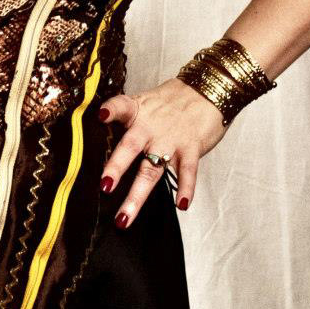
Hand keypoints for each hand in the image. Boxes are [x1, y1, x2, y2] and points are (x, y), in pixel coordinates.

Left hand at [96, 77, 227, 225]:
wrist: (208, 91)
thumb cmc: (172, 102)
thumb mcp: (146, 103)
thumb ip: (127, 122)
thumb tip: (101, 142)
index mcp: (137, 112)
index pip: (120, 106)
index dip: (110, 110)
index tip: (101, 116)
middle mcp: (150, 127)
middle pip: (130, 148)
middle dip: (116, 168)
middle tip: (104, 187)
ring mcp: (170, 140)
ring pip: (152, 169)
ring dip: (137, 194)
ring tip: (124, 217)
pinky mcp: (191, 148)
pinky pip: (187, 171)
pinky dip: (186, 188)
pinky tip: (181, 205)